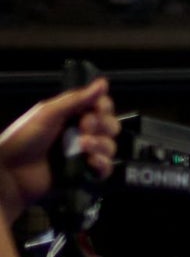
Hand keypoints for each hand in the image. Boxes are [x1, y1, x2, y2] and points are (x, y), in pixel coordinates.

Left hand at [0, 78, 119, 221]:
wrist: (12, 171)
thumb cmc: (23, 138)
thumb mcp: (48, 113)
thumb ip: (76, 99)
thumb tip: (102, 83)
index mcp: (71, 115)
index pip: (100, 107)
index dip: (103, 107)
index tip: (96, 109)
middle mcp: (80, 133)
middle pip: (110, 126)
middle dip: (102, 126)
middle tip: (84, 126)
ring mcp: (83, 153)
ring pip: (110, 147)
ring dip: (101, 144)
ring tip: (83, 145)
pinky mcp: (85, 173)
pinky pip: (105, 169)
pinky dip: (102, 164)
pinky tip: (90, 161)